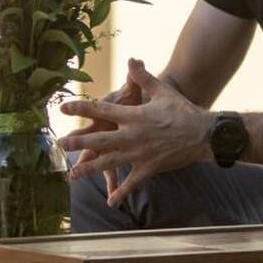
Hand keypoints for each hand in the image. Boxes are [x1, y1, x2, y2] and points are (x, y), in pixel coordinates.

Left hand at [59, 58, 211, 206]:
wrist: (203, 134)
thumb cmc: (183, 111)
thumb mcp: (163, 91)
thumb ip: (143, 78)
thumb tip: (131, 60)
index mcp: (134, 116)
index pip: (102, 111)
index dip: (82, 108)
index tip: (63, 108)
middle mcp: (132, 136)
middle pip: (99, 140)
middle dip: (78, 142)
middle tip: (59, 144)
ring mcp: (139, 154)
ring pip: (109, 162)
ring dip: (90, 169)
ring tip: (73, 174)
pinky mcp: (149, 168)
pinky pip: (131, 182)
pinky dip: (121, 193)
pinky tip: (110, 202)